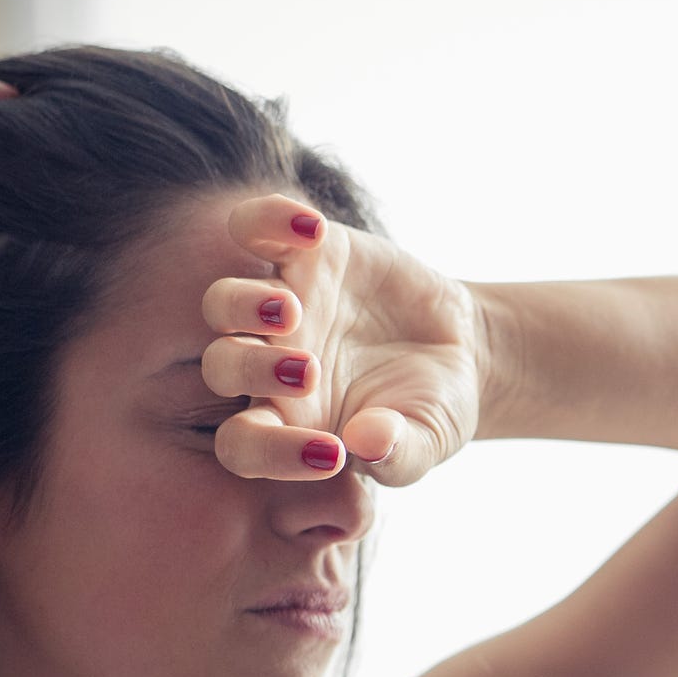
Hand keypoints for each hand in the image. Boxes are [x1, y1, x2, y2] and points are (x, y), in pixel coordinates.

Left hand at [201, 194, 485, 486]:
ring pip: (222, 303)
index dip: (269, 454)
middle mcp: (269, 368)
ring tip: (292, 309)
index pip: (244, 446)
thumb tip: (368, 443)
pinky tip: (311, 230)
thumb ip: (398, 456)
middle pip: (221, 367)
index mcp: (286, 427)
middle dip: (252, 370)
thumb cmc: (430, 410)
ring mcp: (283, 307)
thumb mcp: (427, 441)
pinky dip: (268, 220)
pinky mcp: (307, 253)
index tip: (330, 456)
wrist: (456, 351)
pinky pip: (255, 228)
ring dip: (244, 305)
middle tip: (309, 373)